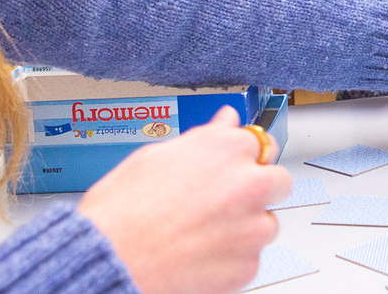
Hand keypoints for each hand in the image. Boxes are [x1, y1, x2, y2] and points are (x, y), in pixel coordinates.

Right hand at [78, 106, 290, 293]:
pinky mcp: (247, 266)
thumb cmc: (123, 209)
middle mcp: (249, 184)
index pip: (261, 145)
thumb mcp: (156, 155)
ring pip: (267, 223)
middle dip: (257, 190)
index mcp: (229, 149)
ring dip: (246, 227)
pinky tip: (199, 255)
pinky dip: (232, 260)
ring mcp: (252, 228)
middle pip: (277, 182)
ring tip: (203, 234)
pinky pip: (250, 259)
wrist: (109, 258)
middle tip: (222, 203)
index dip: (243, 159)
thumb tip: (226, 120)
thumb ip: (204, 137)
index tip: (233, 169)